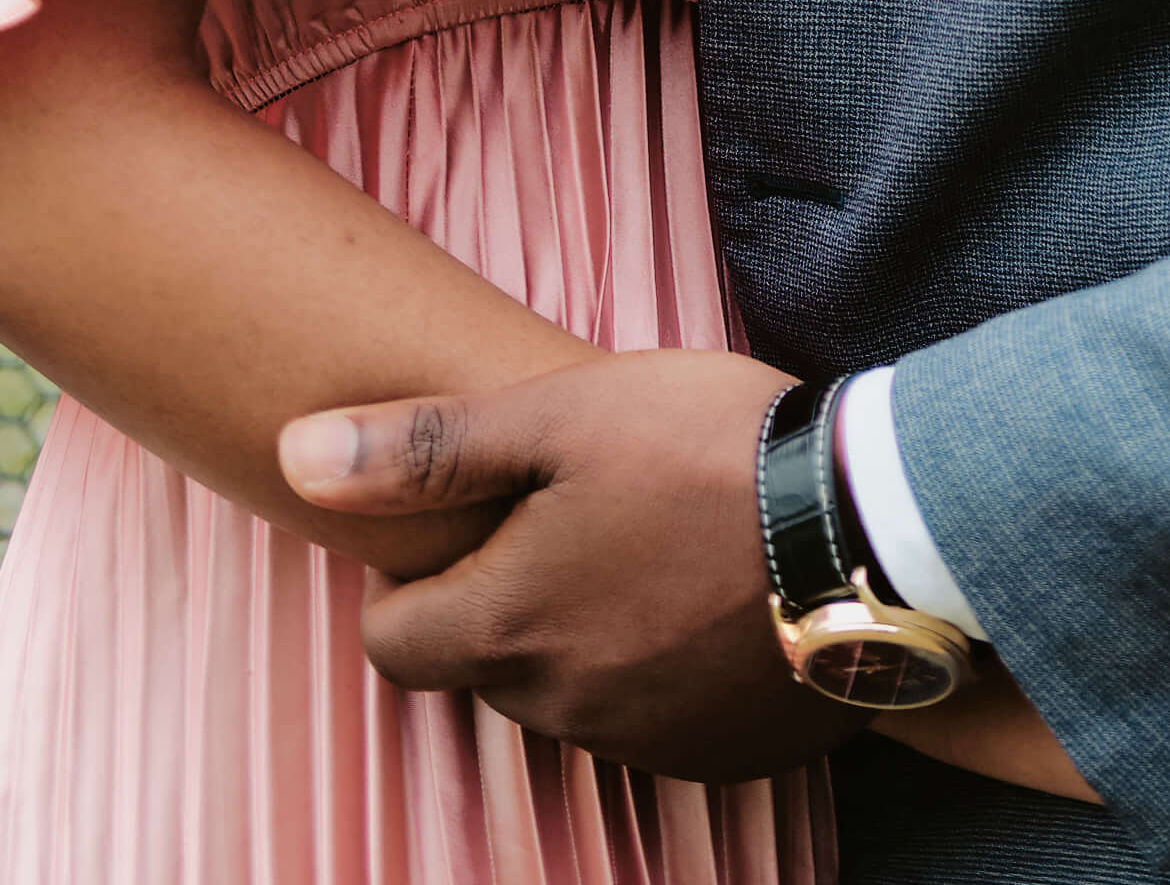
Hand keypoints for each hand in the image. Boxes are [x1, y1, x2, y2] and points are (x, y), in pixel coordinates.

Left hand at [279, 350, 846, 779]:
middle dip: (503, 599)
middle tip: (569, 510)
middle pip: (484, 666)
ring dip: (584, 633)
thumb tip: (294, 458)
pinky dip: (658, 667)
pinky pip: (650, 719)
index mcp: (507, 627)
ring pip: (569, 694)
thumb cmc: (708, 451)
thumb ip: (424, 449)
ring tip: (648, 540)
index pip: (390, 646)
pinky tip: (704, 595)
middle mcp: (563, 708)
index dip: (410, 581)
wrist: (874, 526)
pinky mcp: (719, 753)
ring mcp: (645, 742)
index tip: (466, 521)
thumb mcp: (561, 415)